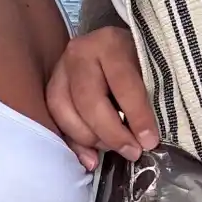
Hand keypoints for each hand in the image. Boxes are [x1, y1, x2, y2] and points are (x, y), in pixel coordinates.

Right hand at [46, 27, 159, 170]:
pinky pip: (55, 120)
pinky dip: (73, 143)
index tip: (149, 141)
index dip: (137, 116)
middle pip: (89, 101)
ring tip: (112, 150)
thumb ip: (148, 97)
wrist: (112, 46)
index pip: (123, 83)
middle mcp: (79, 53)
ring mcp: (60, 70)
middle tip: (131, 152)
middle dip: (111, 134)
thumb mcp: (148, 68)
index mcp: (109, 43)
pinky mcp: (51, 87)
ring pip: (65, 112)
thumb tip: (147, 141)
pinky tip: (90, 158)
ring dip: (90, 139)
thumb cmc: (137, 59)